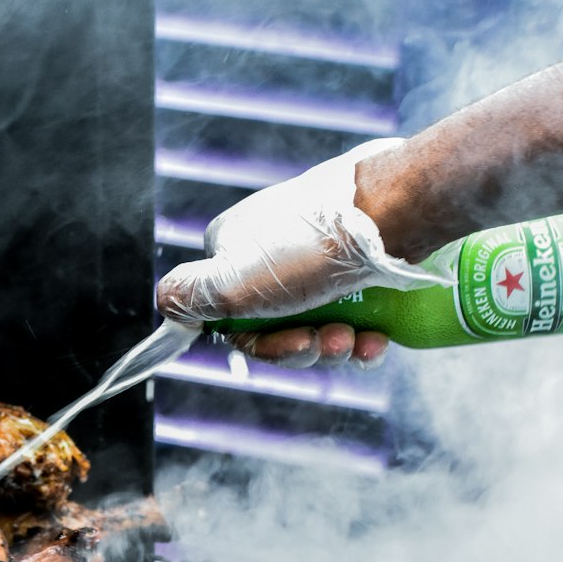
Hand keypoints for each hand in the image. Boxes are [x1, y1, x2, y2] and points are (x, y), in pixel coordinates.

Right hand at [156, 139, 446, 369]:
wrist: (397, 213)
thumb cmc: (312, 251)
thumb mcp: (233, 281)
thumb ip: (188, 296)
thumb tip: (165, 303)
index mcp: (233, 249)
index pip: (233, 319)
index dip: (262, 347)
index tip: (291, 345)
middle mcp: (271, 249)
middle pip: (278, 327)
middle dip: (306, 348)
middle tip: (333, 343)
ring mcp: (316, 254)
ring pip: (318, 325)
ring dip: (337, 347)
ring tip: (360, 340)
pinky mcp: (358, 260)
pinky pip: (352, 314)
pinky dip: (363, 336)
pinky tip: (377, 338)